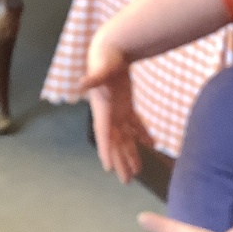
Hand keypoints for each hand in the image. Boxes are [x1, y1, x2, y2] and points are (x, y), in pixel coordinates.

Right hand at [79, 37, 152, 184]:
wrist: (110, 50)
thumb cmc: (105, 59)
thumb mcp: (101, 70)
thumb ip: (94, 78)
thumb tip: (81, 83)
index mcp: (102, 110)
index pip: (103, 135)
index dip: (105, 151)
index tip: (108, 168)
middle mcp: (109, 115)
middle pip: (115, 143)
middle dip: (120, 162)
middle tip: (126, 181)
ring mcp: (117, 111)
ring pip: (125, 138)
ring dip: (131, 154)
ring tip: (137, 172)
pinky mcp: (126, 106)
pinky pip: (135, 125)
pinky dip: (142, 135)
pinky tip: (151, 146)